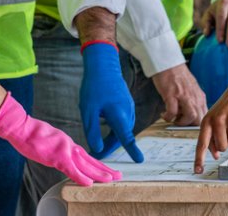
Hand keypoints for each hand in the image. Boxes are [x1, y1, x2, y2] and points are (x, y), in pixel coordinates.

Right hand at [0, 94, 119, 186]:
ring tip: (111, 179)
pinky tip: (90, 183)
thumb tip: (59, 157)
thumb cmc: (31, 134)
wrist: (21, 128)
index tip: (107, 170)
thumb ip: (57, 150)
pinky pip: (71, 169)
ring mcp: (64, 150)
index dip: (97, 164)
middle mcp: (69, 146)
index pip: (86, 156)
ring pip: (85, 165)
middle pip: (90, 161)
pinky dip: (81, 177)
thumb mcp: (48, 142)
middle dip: (104, 169)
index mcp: (67, 144)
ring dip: (98, 173)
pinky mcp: (57, 156)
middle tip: (118, 175)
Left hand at [79, 42, 142, 161]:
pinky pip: (123, 120)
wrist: (103, 65)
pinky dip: (116, 129)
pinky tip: (106, 127)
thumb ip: (93, 131)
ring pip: (123, 128)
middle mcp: (127, 112)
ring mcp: (128, 107)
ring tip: (100, 144)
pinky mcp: (126, 102)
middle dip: (112, 147)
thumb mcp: (88, 111)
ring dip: (113, 138)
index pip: (127, 138)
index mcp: (119, 115)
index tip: (139, 160)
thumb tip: (98, 148)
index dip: (132, 150)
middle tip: (97, 154)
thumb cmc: (94, 87)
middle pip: (122, 135)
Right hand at [151, 62, 207, 125]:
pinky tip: (164, 114)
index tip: (189, 128)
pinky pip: (172, 112)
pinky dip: (168, 117)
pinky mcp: (172, 94)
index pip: (205, 116)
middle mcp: (194, 97)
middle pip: (199, 119)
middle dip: (189, 126)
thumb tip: (193, 116)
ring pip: (189, 117)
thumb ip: (195, 101)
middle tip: (180, 124)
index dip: (198, 126)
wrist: (168, 63)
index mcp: (200, 96)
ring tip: (173, 119)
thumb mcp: (192, 89)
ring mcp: (184, 95)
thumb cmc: (178, 76)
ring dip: (180, 122)